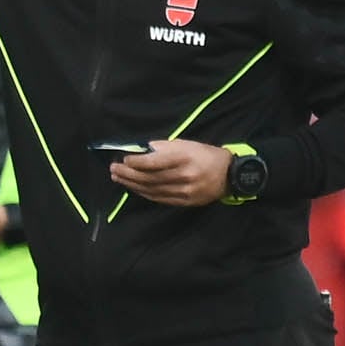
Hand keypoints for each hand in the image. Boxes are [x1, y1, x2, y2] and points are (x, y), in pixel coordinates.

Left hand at [107, 138, 235, 206]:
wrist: (230, 175)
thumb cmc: (206, 155)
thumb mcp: (187, 143)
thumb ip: (164, 146)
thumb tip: (143, 149)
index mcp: (184, 158)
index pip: (154, 162)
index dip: (136, 162)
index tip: (123, 159)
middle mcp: (183, 176)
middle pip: (149, 177)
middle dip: (128, 174)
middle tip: (114, 169)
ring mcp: (184, 191)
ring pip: (151, 189)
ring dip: (132, 184)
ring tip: (118, 178)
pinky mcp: (184, 202)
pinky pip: (159, 198)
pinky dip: (144, 193)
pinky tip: (133, 188)